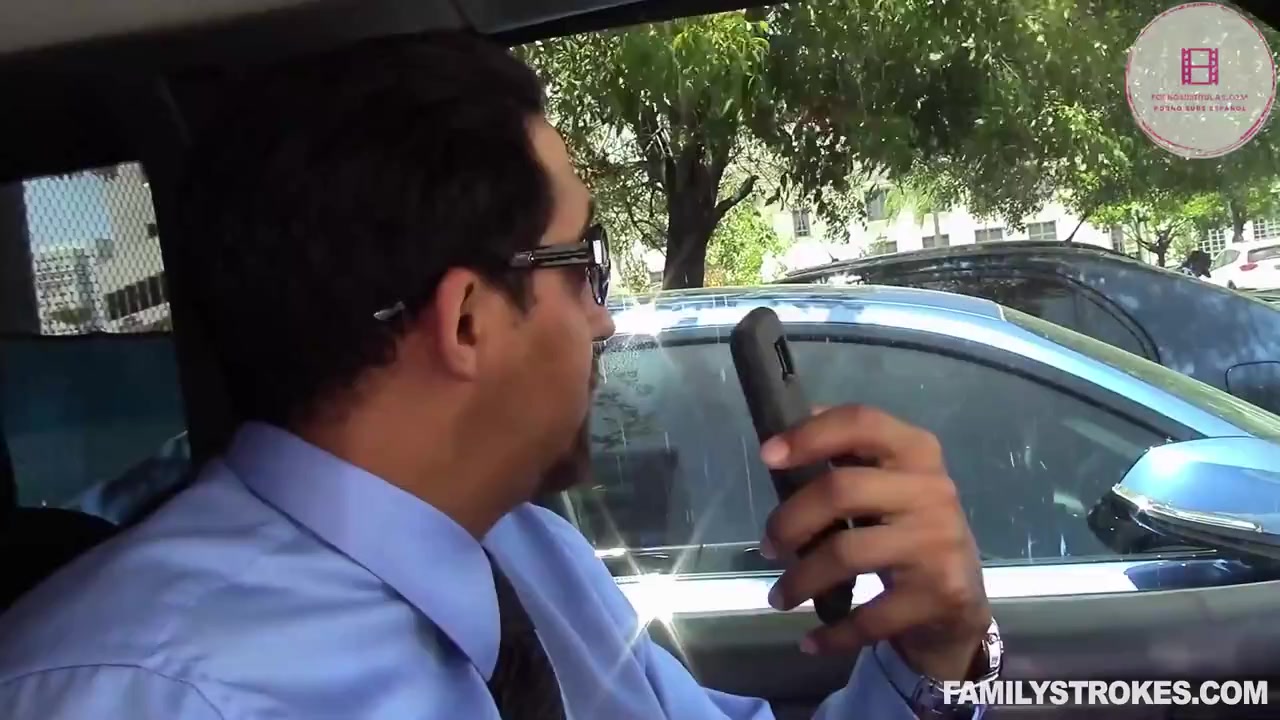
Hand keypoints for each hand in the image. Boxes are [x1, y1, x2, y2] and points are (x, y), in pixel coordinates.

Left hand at [759, 404, 990, 680]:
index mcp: (916, 452)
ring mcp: (938, 542)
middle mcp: (932, 489)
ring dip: (800, 579)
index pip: (861, 422)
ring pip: (845, 553)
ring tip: (780, 597)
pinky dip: (833, 632)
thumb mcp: (886, 485)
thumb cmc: (907, 531)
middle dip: (790, 521)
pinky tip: (811, 640)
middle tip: (769, 546)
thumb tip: (782, 436)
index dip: (810, 435)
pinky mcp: (939, 593)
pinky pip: (869, 615)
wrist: (960, 603)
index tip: (767, 456)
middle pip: (840, 490)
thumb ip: (846, 457)